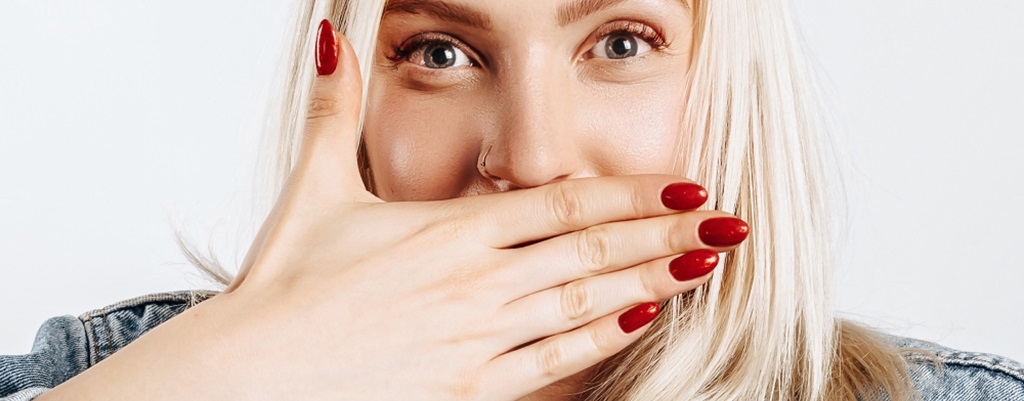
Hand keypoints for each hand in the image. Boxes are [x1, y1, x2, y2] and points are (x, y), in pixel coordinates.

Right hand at [39, 21, 748, 400]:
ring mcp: (477, 334)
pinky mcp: (467, 387)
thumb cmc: (280, 287)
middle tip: (727, 219)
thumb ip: (333, 109)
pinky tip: (642, 317)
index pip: (561, 200)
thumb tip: (330, 30)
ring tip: (707, 264)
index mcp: (447, 228)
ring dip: (652, 277)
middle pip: (591, 245)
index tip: (683, 183)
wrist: (249, 375)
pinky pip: (552, 360)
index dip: (630, 190)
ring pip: (586, 299)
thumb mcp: (311, 188)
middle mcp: (476, 278)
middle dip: (665, 230)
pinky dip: (603, 336)